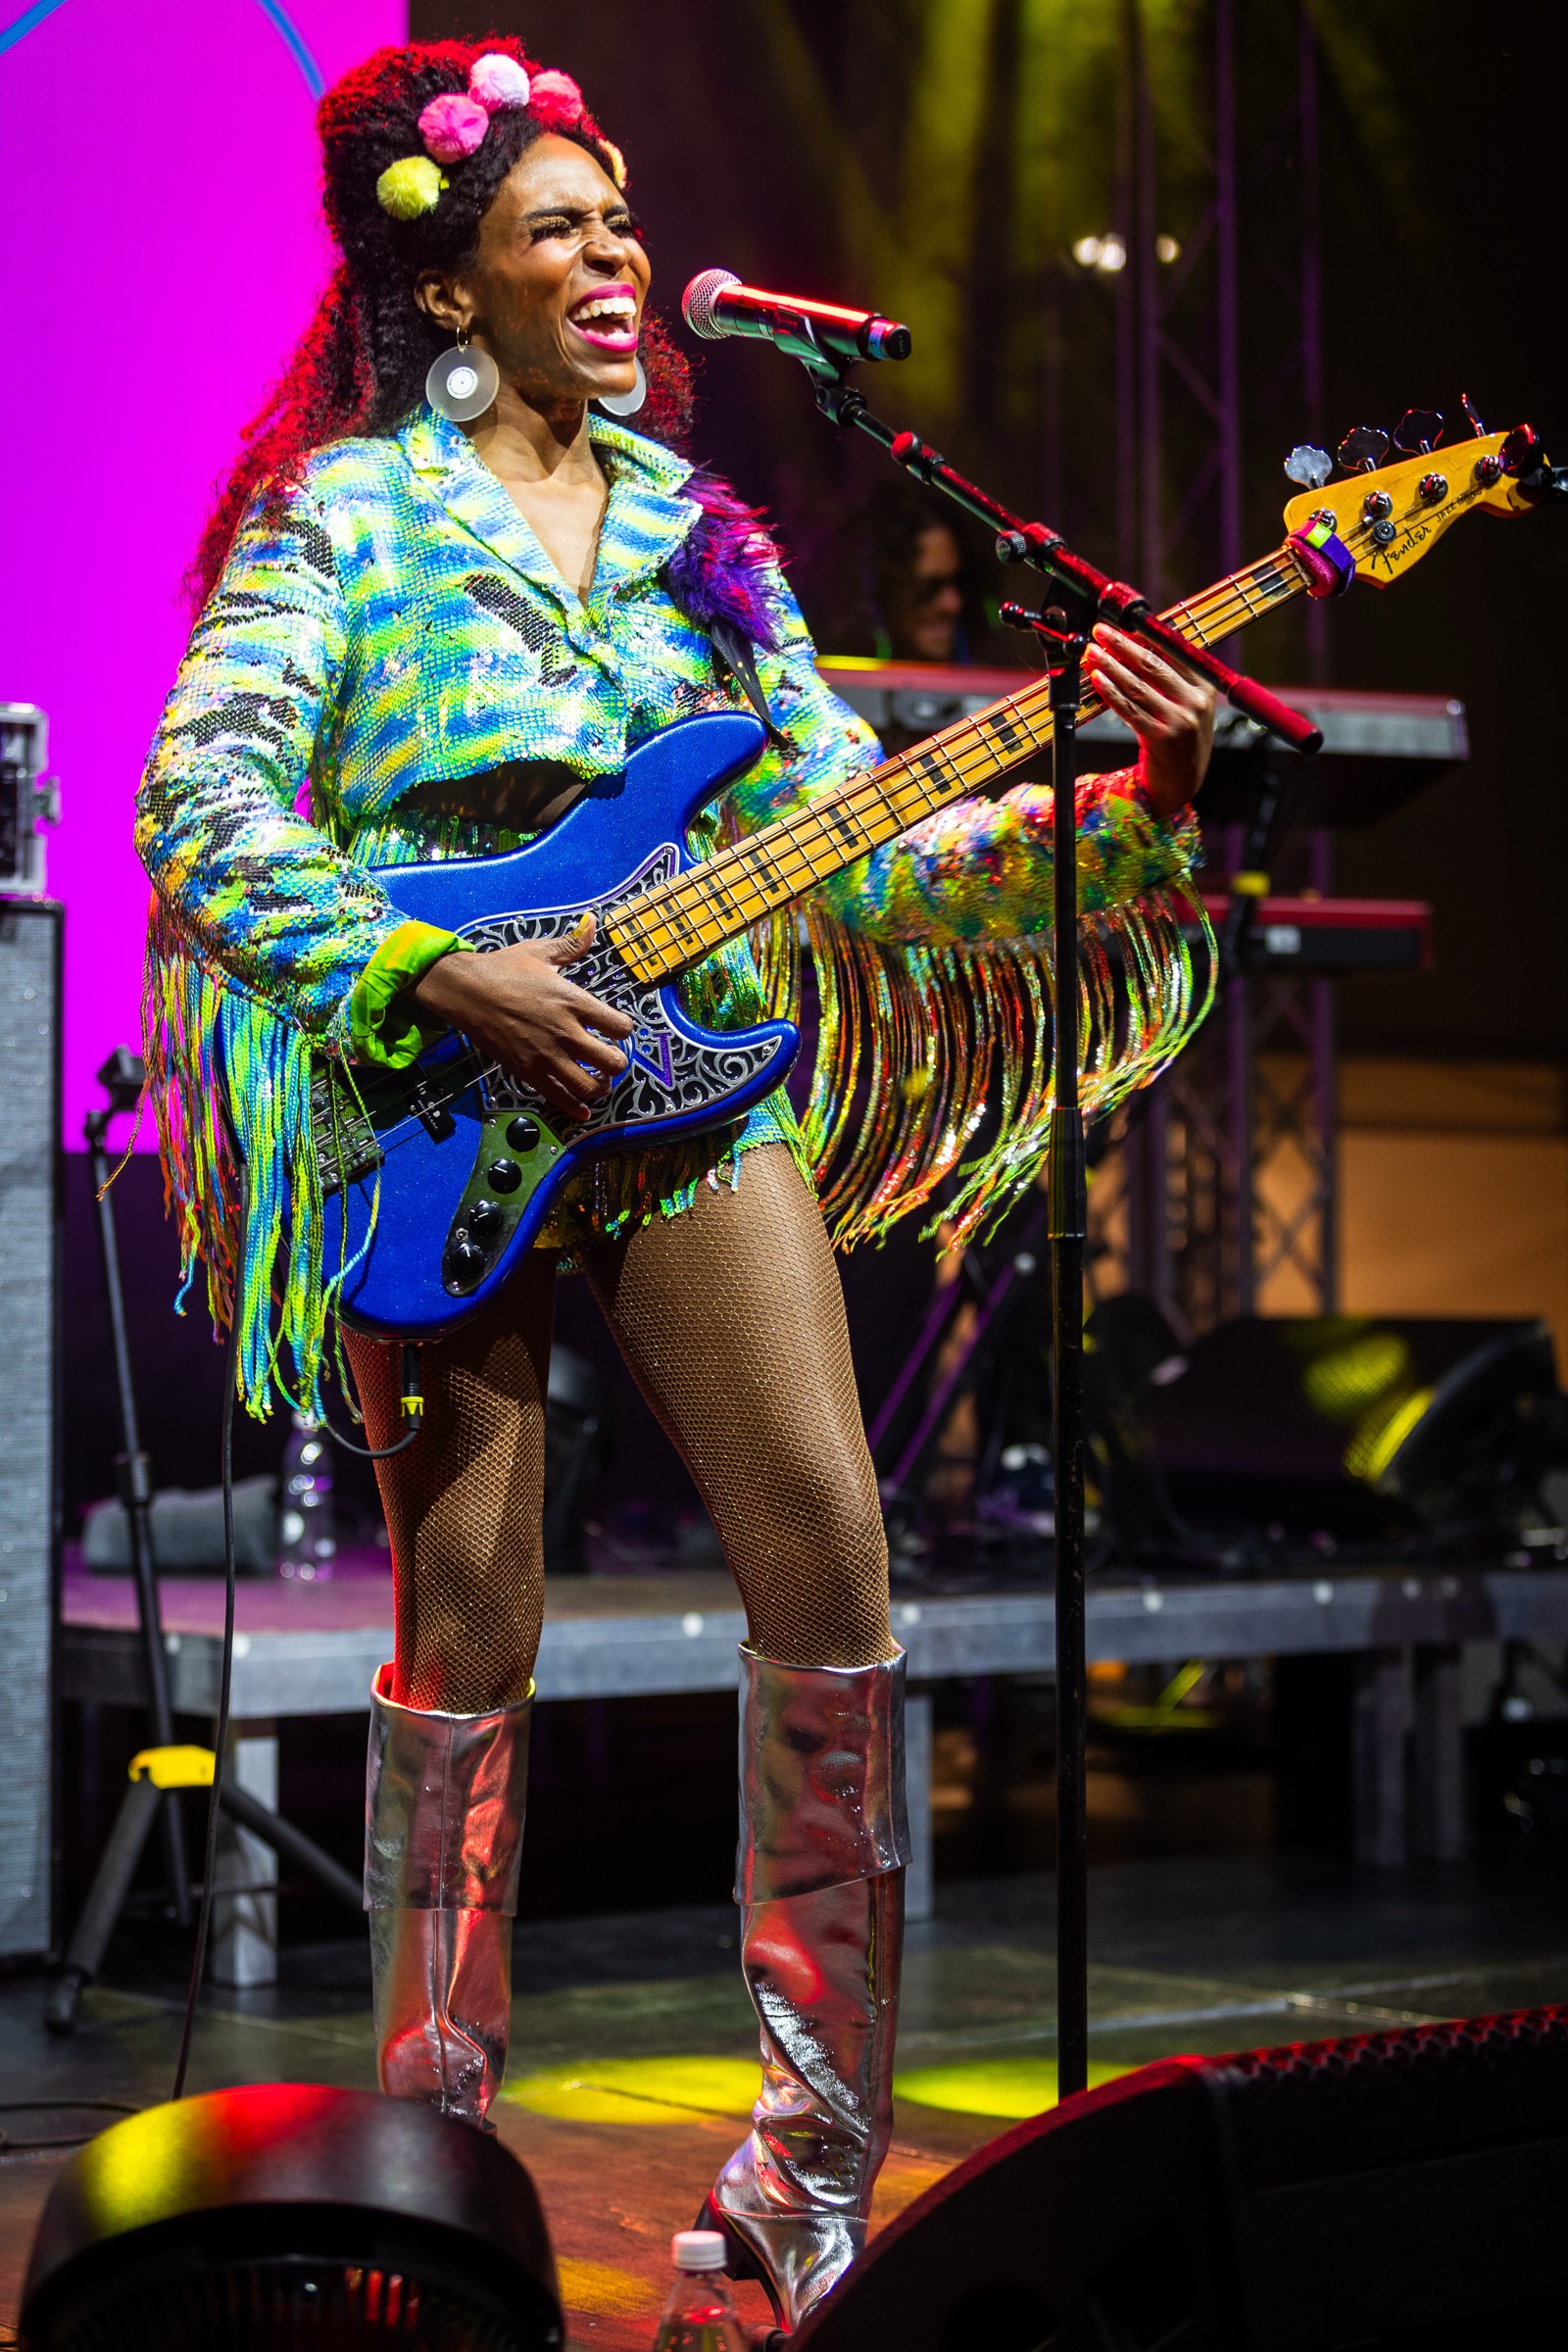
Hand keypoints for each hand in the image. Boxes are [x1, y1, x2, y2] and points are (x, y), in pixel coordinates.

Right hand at [410, 913, 633, 1122]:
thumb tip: (592, 922)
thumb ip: (571, 943)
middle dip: (618, 1063)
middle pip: (612, 1061)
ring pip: (589, 1085)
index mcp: (574, 1001)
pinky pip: (559, 1097)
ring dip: (601, 1086)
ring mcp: (547, 1055)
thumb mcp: (540, 951)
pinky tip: (583, 1110)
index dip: (624, 1030)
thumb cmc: (503, 969)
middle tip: (612, 1060)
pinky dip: (575, 1108)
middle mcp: (565, 1031)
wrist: (466, 991)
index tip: (617, 1030)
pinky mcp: (528, 1071)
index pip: (620, 1026)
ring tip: (599, 1081)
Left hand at [1082, 623, 1216, 815]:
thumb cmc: (1180, 738)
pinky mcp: (1159, 739)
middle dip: (1122, 645)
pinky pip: (1129, 710)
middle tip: (1100, 631)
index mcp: (1204, 687)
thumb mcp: (1188, 705)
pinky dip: (1111, 692)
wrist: (1183, 783)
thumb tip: (1138, 644)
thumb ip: (1172, 678)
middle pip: (1153, 665)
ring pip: (1137, 686)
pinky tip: (1097, 679)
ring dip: (1110, 665)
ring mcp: (1178, 722)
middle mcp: (1195, 702)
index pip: (1172, 653)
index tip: (1122, 624)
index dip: (1144, 636)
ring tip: (1092, 652)